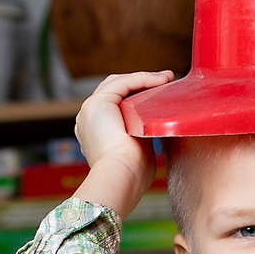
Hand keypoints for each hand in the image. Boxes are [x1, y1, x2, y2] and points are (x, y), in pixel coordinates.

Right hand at [71, 71, 172, 215]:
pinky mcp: (97, 103)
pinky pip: (123, 83)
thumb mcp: (137, 150)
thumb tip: (157, 129)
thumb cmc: (133, 173)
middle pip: (114, 91)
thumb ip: (141, 137)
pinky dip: (142, 79)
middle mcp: (88, 120)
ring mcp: (89, 111)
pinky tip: (160, 80)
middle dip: (139, 84)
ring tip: (166, 78)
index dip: (137, 97)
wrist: (121, 175)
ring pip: (118, 84)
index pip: (114, 106)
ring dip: (143, 79)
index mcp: (94, 134)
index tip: (160, 94)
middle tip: (165, 81)